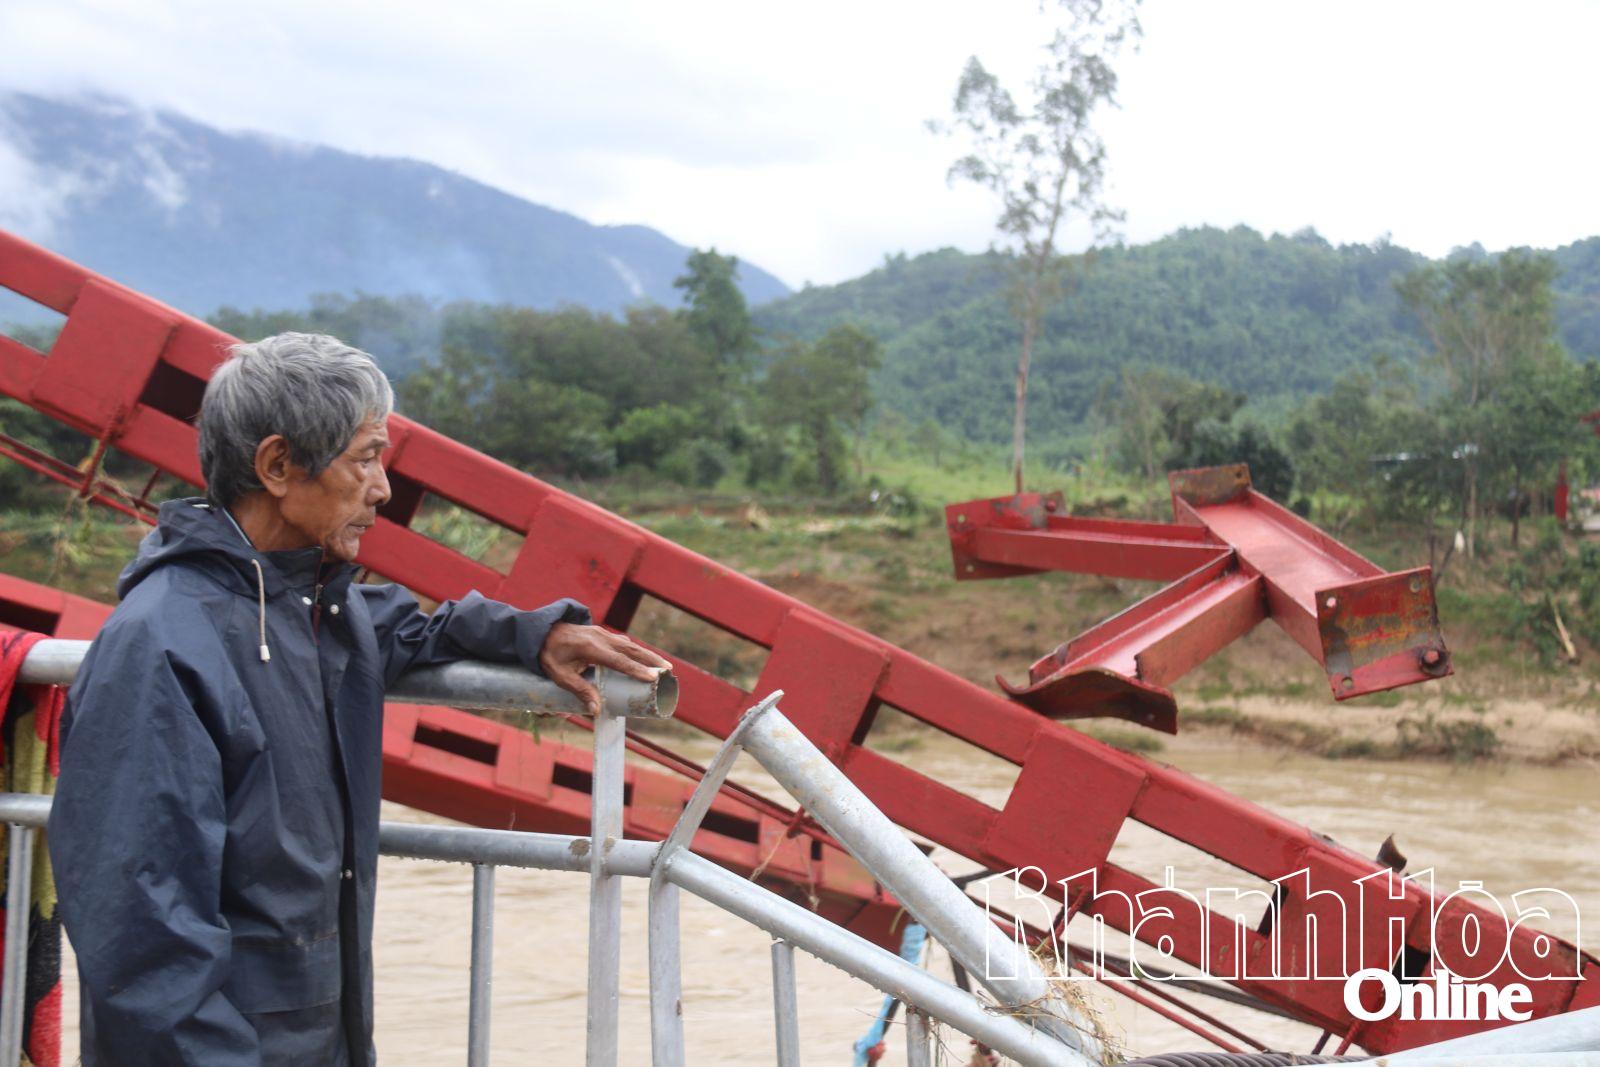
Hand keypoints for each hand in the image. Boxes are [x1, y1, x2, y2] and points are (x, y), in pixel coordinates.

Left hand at [539, 622, 672, 715]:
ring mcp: (602, 633)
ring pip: (630, 645)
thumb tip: (597, 710)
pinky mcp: (602, 634)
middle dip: (651, 660)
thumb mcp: (560, 675)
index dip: (636, 670)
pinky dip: (637, 651)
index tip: (653, 677)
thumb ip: (579, 691)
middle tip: (668, 671)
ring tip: (664, 666)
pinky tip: (645, 658)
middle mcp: (600, 637)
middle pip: (631, 649)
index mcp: (590, 647)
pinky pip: (624, 643)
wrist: (540, 632)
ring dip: (648, 654)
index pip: (618, 661)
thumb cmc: (549, 655)